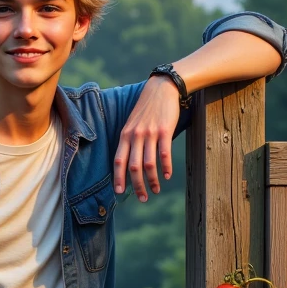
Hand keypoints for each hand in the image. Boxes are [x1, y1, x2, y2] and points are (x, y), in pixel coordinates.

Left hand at [113, 75, 182, 198]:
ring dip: (152, 181)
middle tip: (143, 198)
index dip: (118, 178)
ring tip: (156, 190)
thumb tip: (129, 163)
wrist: (161, 89)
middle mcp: (135, 135)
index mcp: (125, 135)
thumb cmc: (146, 109)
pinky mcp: (164, 131)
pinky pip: (164, 154)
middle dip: (137, 186)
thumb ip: (129, 141)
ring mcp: (150, 133)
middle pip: (134, 167)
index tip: (119, 192)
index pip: (118, 161)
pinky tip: (168, 175)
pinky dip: (166, 167)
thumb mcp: (132, 123)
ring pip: (149, 164)